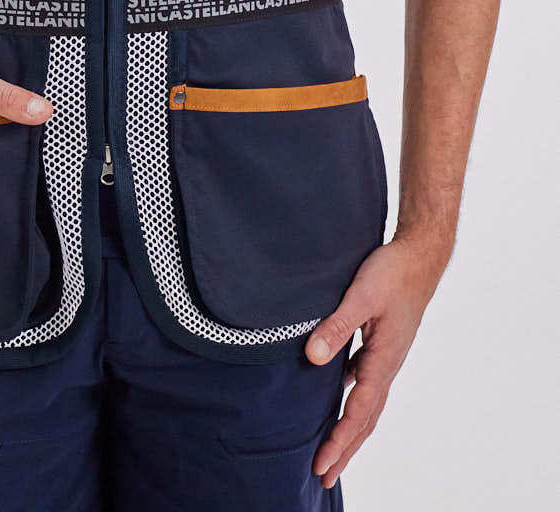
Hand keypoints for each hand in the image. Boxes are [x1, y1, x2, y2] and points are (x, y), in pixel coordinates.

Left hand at [305, 233, 451, 488]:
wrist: (419, 255)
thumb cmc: (392, 272)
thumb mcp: (360, 296)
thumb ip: (336, 326)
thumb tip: (313, 359)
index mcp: (383, 361)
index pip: (358, 412)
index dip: (339, 440)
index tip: (321, 464)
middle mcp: (386, 365)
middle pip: (365, 418)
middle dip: (345, 448)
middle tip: (324, 475)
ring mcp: (386, 356)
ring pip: (366, 402)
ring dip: (349, 428)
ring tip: (332, 448)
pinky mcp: (382, 343)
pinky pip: (365, 381)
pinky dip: (352, 399)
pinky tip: (339, 396)